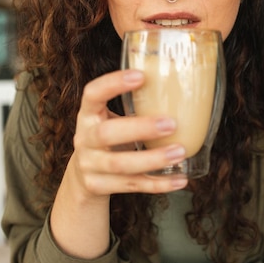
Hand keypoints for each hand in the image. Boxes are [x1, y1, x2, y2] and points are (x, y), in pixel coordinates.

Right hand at [50, 69, 187, 257]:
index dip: (113, 84)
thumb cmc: (108, 139)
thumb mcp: (110, 119)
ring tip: (180, 152)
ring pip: (121, 165)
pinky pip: (131, 186)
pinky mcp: (98, 186)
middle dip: (140, 129)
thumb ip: (134, 107)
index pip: (92, 94)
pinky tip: (180, 179)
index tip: (141, 76)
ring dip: (153, 159)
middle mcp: (84, 139)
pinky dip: (158, 184)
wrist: (83, 177)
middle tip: (171, 124)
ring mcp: (89, 166)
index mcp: (88, 115)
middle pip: (106, 134)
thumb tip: (180, 86)